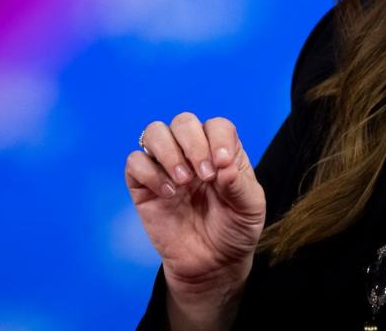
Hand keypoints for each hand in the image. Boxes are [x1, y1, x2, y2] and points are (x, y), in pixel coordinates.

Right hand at [125, 113, 264, 300]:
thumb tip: (223, 166)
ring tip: (183, 181)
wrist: (212, 264)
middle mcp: (193, 153)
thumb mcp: (250, 208)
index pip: (217, 126)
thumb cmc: (234, 230)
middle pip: (183, 121)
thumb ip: (240, 185)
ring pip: (154, 132)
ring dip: (168, 152)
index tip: (222, 165)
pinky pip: (134, 162)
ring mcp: (167, 167)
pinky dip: (149, 172)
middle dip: (193, 144)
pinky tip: (168, 193)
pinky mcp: (144, 187)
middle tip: (204, 176)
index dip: (218, 139)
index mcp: (222, 152)